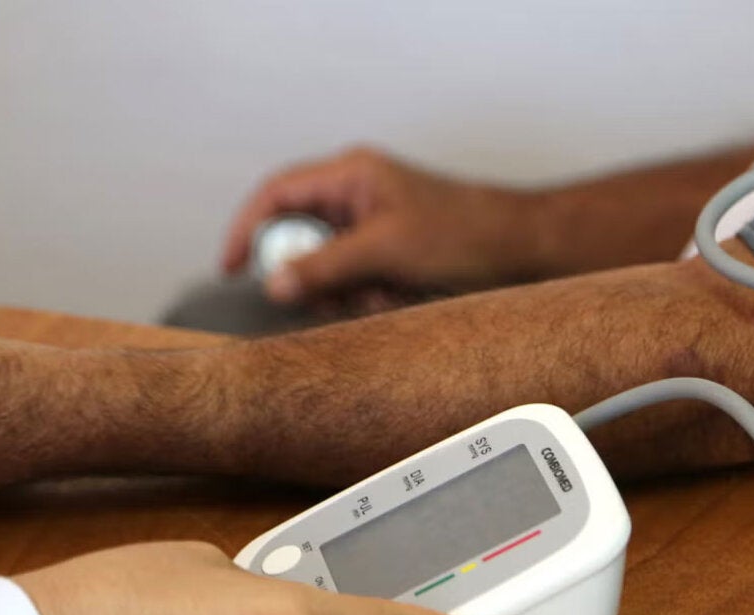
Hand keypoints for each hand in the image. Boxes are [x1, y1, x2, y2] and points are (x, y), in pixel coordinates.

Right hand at [223, 146, 547, 307]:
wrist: (523, 251)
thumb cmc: (467, 232)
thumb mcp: (386, 250)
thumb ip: (325, 267)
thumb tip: (273, 283)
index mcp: (351, 174)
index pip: (276, 194)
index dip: (246, 230)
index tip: (230, 268)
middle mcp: (355, 197)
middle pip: (298, 240)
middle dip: (313, 277)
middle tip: (334, 298)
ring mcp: (372, 229)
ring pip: (326, 270)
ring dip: (346, 294)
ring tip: (384, 297)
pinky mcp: (388, 257)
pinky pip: (355, 284)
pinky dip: (369, 300)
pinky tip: (400, 300)